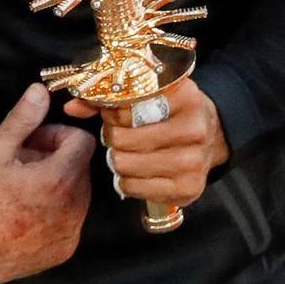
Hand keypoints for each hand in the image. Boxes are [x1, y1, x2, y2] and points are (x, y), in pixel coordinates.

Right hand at [0, 83, 93, 283]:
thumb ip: (21, 120)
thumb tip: (39, 92)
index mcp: (60, 177)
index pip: (82, 141)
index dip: (57, 136)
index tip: (33, 144)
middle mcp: (75, 206)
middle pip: (80, 167)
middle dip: (55, 160)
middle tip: (22, 166)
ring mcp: (73, 230)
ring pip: (77, 194)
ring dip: (56, 185)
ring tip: (22, 191)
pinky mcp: (66, 248)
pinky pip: (71, 220)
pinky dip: (55, 212)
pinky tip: (26, 215)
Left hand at [65, 78, 228, 208]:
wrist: (213, 138)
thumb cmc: (172, 113)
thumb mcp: (149, 95)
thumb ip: (108, 99)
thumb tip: (71, 107)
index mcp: (186, 97)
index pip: (128, 104)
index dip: (113, 111)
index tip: (115, 113)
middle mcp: (195, 129)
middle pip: (124, 138)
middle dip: (113, 136)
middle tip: (118, 135)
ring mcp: (194, 162)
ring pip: (126, 164)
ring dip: (117, 159)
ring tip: (126, 152)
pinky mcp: (188, 188)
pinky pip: (134, 187)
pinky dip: (126, 180)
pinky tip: (135, 171)